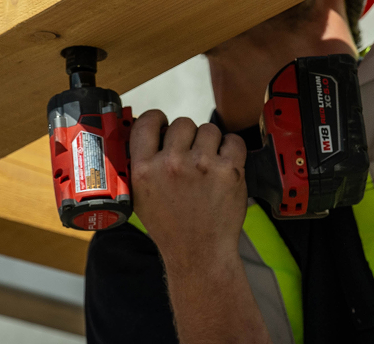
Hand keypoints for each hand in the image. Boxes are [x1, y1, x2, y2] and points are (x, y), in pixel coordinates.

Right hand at [129, 111, 247, 272]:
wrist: (199, 253)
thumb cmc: (171, 227)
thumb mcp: (140, 197)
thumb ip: (140, 164)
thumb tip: (146, 134)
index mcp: (144, 169)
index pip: (147, 122)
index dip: (158, 119)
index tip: (164, 125)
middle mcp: (171, 164)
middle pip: (183, 123)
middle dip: (188, 137)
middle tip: (190, 157)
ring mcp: (202, 165)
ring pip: (209, 129)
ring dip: (210, 144)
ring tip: (208, 166)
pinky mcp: (228, 170)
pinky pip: (233, 140)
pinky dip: (232, 150)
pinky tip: (224, 166)